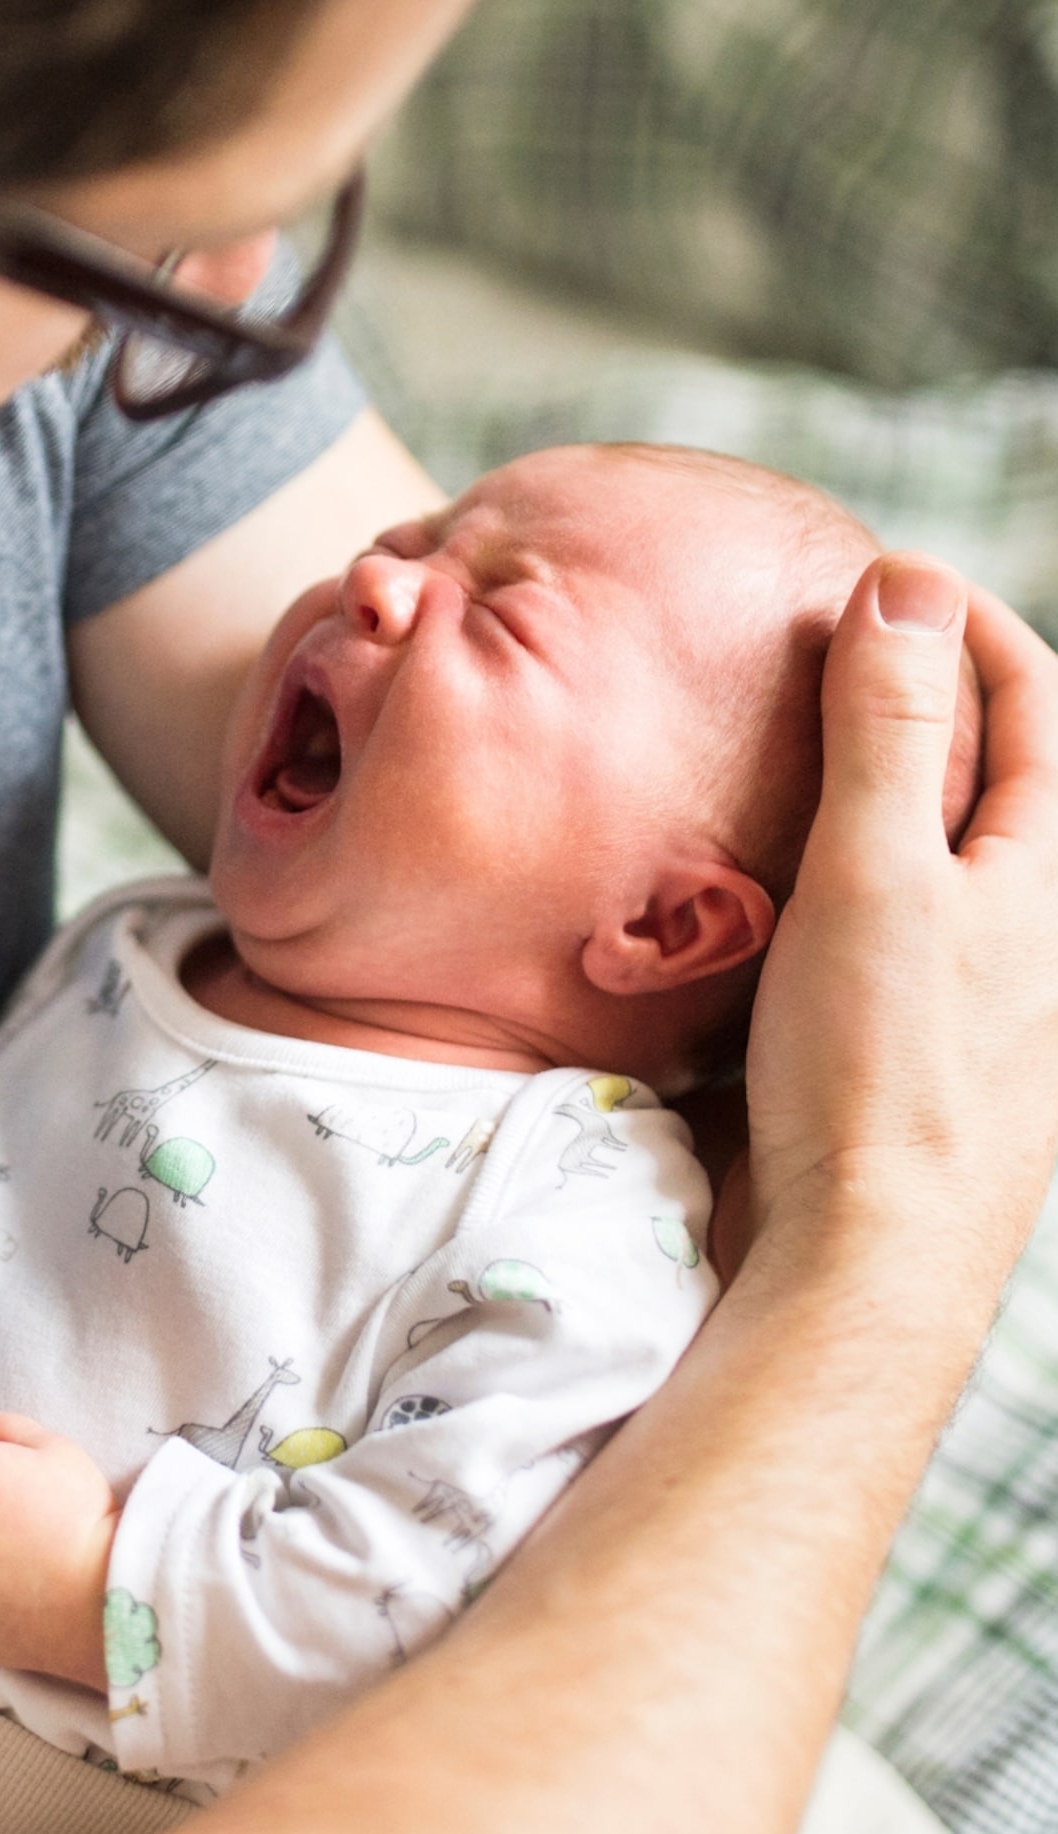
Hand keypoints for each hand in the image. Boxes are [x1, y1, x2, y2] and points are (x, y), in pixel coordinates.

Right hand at [741, 557, 1057, 1307]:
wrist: (869, 1254)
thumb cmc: (882, 1065)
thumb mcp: (878, 873)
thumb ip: (890, 729)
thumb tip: (904, 587)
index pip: (1038, 698)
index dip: (962, 622)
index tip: (879, 578)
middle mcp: (1049, 922)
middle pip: (1009, 766)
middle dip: (933, 692)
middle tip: (835, 651)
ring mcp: (1001, 984)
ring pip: (961, 843)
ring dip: (899, 779)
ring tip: (809, 747)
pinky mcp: (943, 1037)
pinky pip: (921, 912)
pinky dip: (869, 863)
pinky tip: (800, 879)